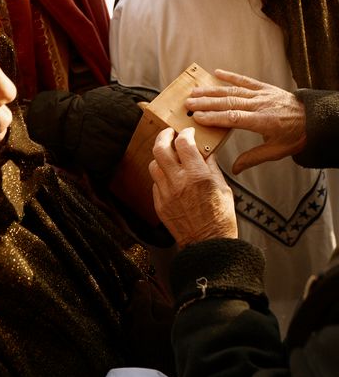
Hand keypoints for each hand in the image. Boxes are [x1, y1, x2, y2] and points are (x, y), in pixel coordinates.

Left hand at [149, 127, 236, 247]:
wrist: (208, 244)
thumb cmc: (220, 218)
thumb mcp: (223, 187)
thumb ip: (211, 166)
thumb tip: (206, 152)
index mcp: (197, 175)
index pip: (183, 142)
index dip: (185, 133)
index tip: (188, 132)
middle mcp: (178, 182)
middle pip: (160, 149)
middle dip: (164, 136)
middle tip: (169, 134)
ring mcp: (166, 193)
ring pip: (154, 164)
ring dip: (161, 157)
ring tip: (169, 157)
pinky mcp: (159, 204)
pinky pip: (155, 183)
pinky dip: (162, 176)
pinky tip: (171, 178)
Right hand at [185, 69, 306, 173]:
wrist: (314, 119)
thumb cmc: (295, 136)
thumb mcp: (276, 151)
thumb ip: (253, 158)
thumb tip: (235, 169)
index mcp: (263, 121)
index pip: (234, 118)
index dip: (214, 117)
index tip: (198, 117)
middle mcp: (260, 105)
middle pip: (229, 102)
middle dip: (207, 102)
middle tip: (188, 103)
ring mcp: (262, 94)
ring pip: (233, 91)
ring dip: (213, 90)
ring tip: (195, 91)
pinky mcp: (265, 88)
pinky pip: (245, 80)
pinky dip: (231, 76)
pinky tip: (217, 73)